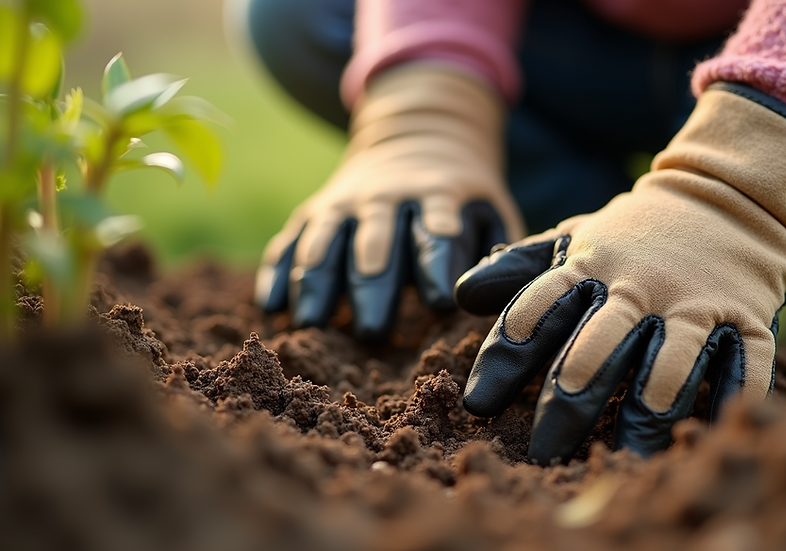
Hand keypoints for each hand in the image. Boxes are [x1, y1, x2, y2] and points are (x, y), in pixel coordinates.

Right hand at [255, 63, 523, 341]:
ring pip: (324, 242)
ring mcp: (343, 204)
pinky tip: (271, 309)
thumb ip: (498, 254)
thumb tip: (492, 302)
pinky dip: (278, 273)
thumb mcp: (491, 211)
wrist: (418, 136)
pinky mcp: (312, 212)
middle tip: (374, 334)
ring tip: (311, 324)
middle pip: (375, 243)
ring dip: (316, 282)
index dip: (438, 268)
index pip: (437, 234)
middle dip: (373, 287)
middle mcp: (385, 198)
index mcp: (437, 197)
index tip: (442, 306)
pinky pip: (288, 242)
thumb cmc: (462, 199)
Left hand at [455, 84, 785, 462]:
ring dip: (648, 408)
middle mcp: (640, 288)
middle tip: (542, 450)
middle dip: (570, 396)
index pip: (539, 309)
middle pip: (600, 344)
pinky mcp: (747, 319)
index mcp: (590, 267)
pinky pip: (742, 364)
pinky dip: (729, 400)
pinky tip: (707, 436)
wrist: (728, 198)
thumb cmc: (635, 234)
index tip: (478, 401)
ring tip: (625, 456)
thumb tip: (459, 295)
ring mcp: (696, 304)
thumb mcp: (575, 238)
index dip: (506, 356)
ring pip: (671, 361)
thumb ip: (521, 269)